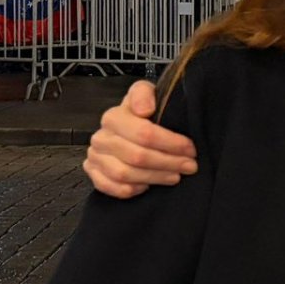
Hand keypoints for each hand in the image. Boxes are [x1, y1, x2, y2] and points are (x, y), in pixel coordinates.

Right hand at [83, 80, 196, 197]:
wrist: (126, 128)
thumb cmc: (142, 112)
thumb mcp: (145, 93)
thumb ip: (144, 94)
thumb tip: (144, 110)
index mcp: (113, 117)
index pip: (144, 133)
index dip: (171, 143)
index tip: (190, 149)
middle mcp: (100, 138)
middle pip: (137, 157)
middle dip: (168, 163)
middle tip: (190, 166)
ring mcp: (95, 158)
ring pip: (125, 175)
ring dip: (155, 178)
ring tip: (175, 176)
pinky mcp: (94, 174)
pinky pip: (112, 188)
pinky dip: (132, 190)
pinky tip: (149, 186)